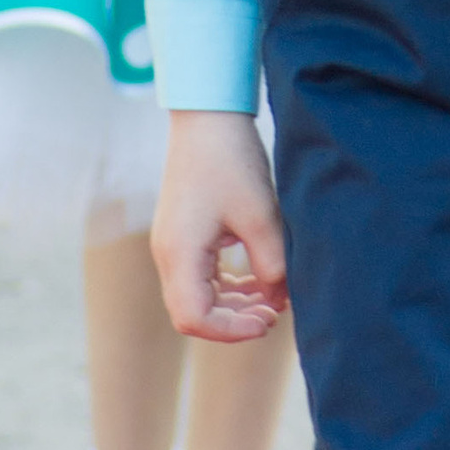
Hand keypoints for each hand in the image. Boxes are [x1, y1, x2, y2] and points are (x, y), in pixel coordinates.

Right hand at [151, 111, 289, 343]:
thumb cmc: (231, 161)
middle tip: (275, 313)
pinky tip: (259, 279)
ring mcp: (173, 245)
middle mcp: (168, 254)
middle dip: (234, 321)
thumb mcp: (260, 215)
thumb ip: (271, 264)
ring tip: (273, 299)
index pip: (194, 318)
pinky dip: (229, 285)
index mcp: (180, 253)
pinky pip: (201, 277)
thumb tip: (281, 299)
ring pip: (198, 297)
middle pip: (193, 313)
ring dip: (234, 304)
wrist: (209, 118)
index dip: (231, 330)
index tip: (268, 321)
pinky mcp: (183, 235)